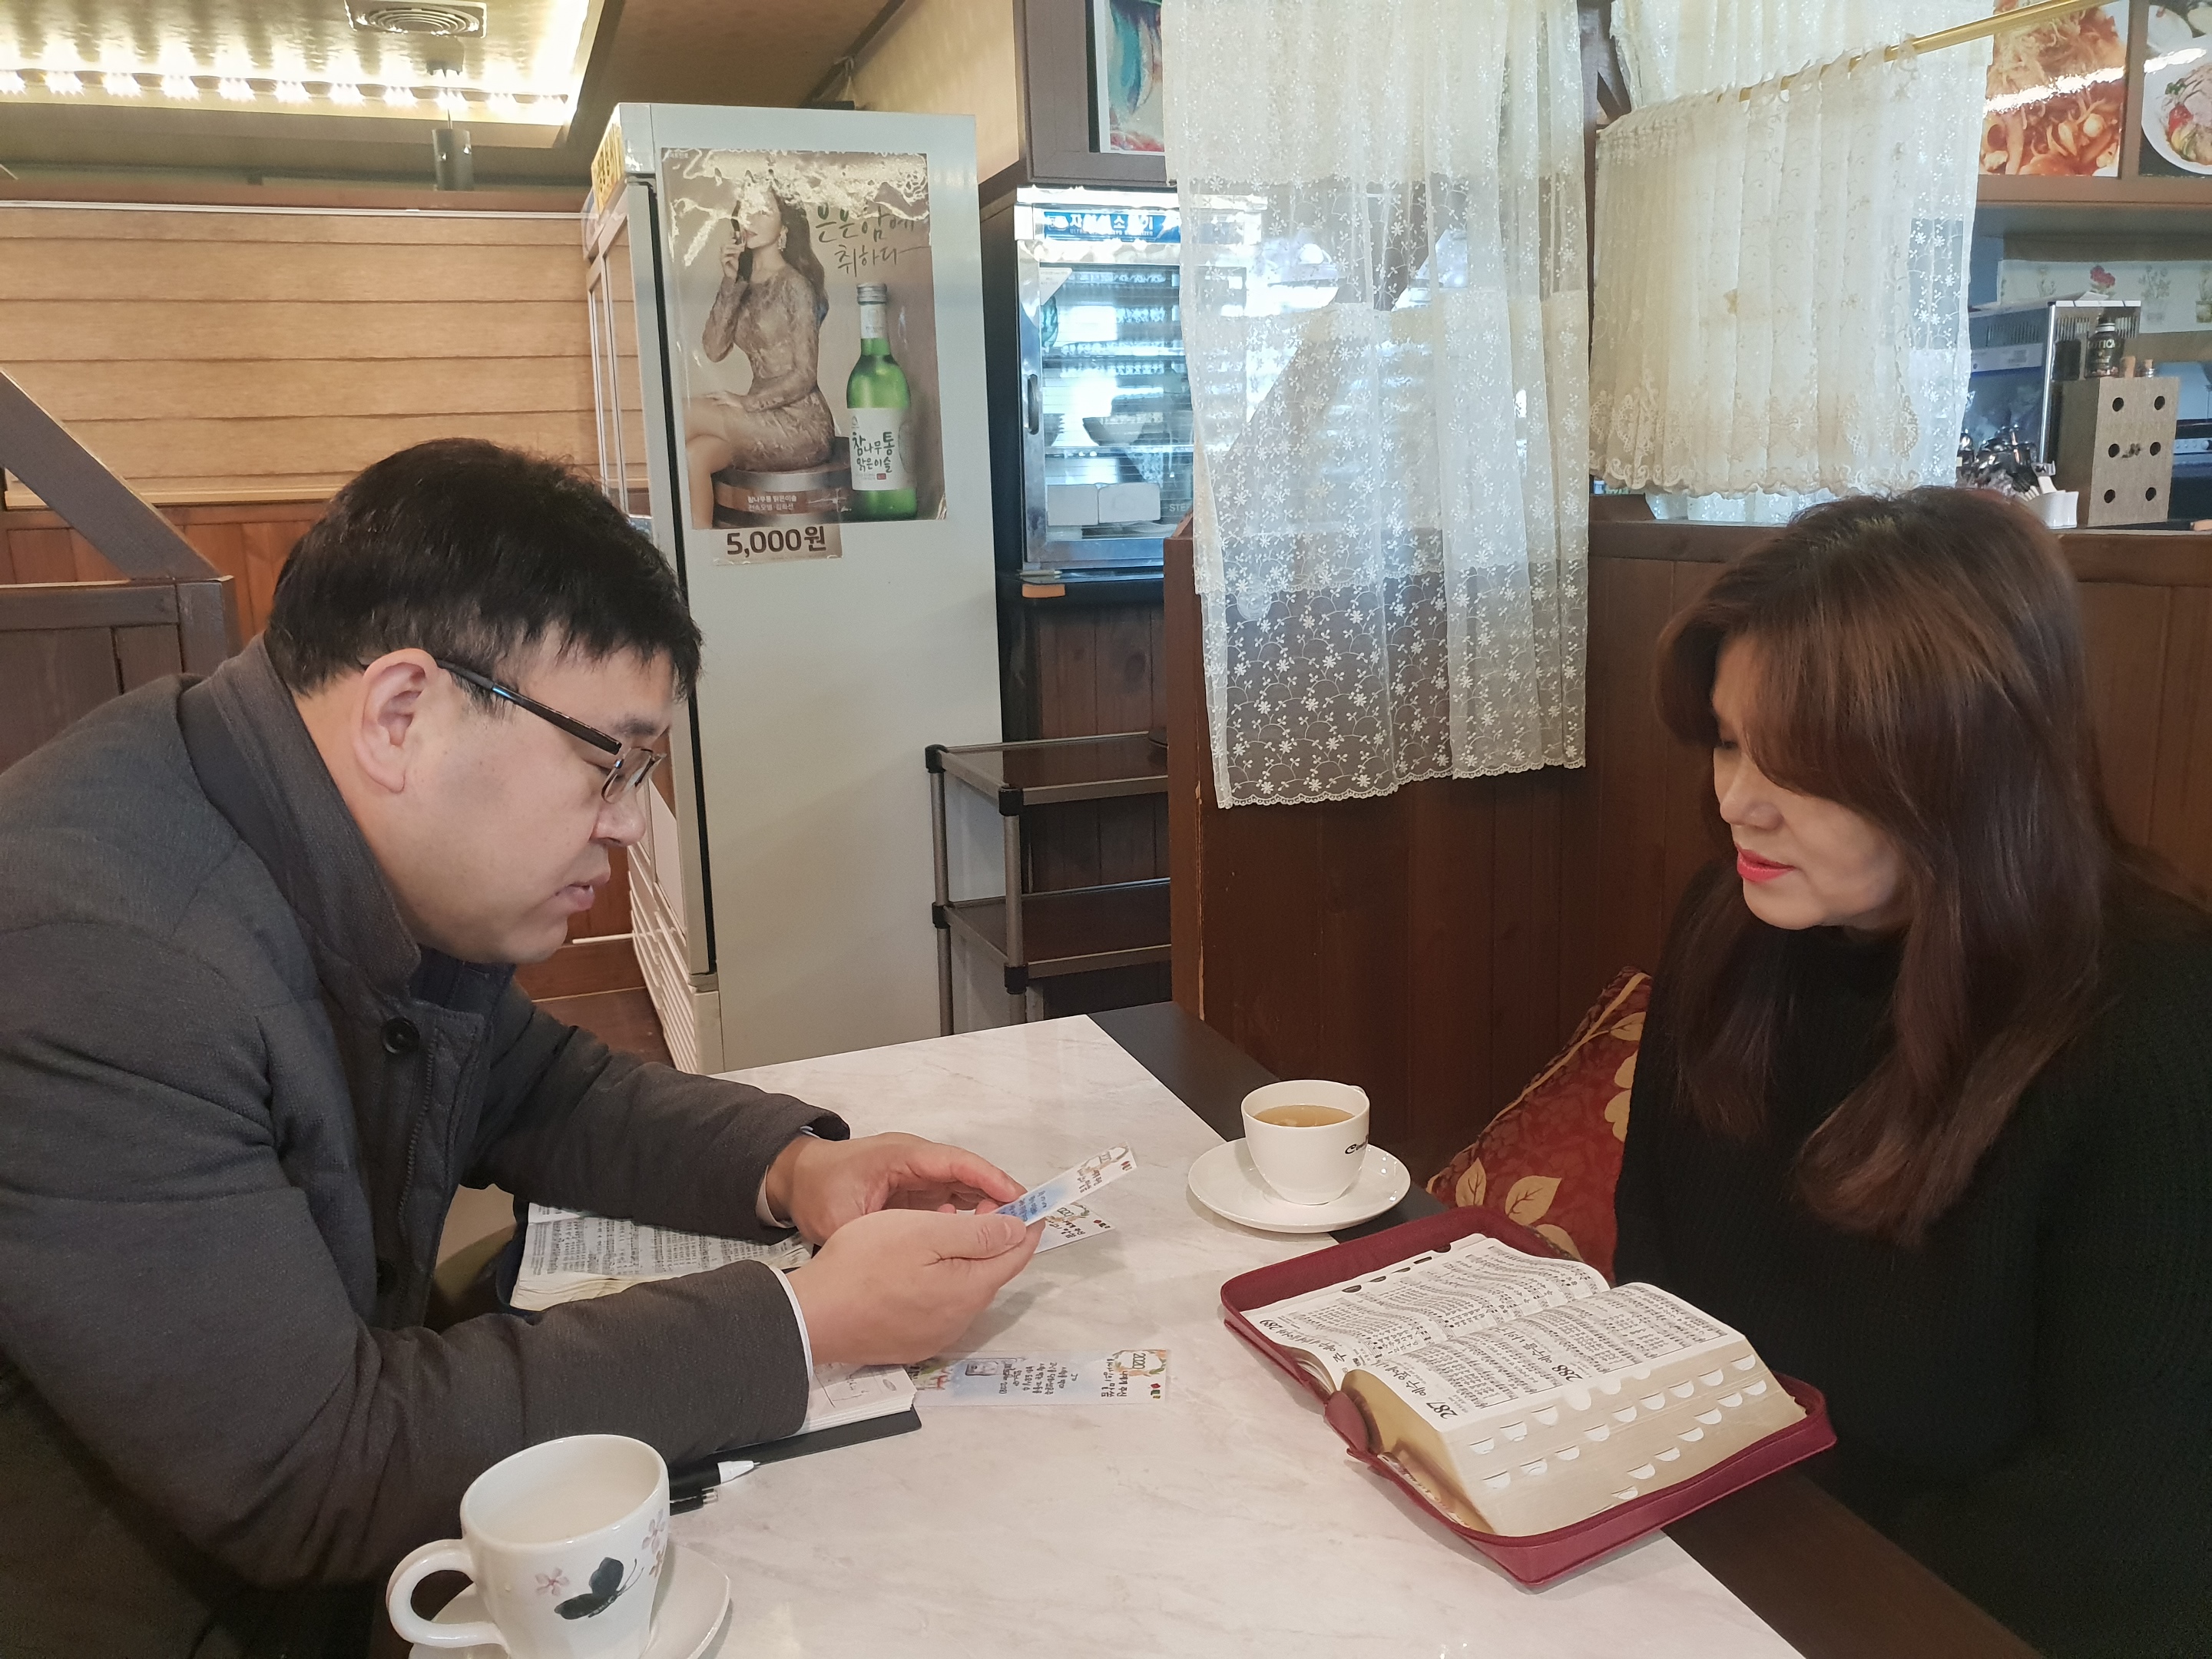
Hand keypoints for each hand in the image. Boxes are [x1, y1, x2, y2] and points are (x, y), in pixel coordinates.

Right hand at [721, 240, 743, 278]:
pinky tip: (732, 257)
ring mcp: (722, 259)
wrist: (733, 274)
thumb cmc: (734, 265)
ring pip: (724, 251)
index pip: (726, 243)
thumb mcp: (737, 256)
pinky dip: (728, 257)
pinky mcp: (723, 264)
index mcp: (726, 251)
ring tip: (738, 251)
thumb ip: (739, 250)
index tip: (735, 240)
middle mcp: (723, 254)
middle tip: (739, 247)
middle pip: (724, 246)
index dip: (730, 241)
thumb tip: (743, 244)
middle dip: (732, 245)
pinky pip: (723, 259)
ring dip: (731, 250)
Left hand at [763, 1132, 1024, 1243]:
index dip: (991, 1180)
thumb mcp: (843, 1217)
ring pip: (961, 1185)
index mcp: (903, 1156)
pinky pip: (948, 1196)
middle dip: (997, 1195)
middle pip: (967, 1173)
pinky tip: (977, 1236)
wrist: (796, 1179)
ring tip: (1009, 1232)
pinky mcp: (912, 1187)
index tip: (1018, 1199)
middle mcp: (915, 1159)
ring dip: (985, 1205)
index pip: (958, 1163)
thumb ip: (879, 1233)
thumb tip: (917, 1250)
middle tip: (1024, 1222)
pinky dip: (966, 1212)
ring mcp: (915, 1172)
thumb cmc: (818, 1191)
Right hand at [786, 1209, 1039, 1365]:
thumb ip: (978, 1234)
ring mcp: (935, 1335)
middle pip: (991, 1273)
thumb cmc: (864, 1265)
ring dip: (964, 1260)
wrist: (812, 1315)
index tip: (1027, 1204)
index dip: (1025, 1225)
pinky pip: (940, 1307)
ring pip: (964, 1290)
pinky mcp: (911, 1342)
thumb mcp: (924, 1232)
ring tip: (941, 1228)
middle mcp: (960, 1319)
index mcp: (970, 1290)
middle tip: (977, 1207)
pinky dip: (941, 1281)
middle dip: (992, 1240)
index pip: (1016, 1255)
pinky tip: (917, 1264)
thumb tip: (1018, 1231)